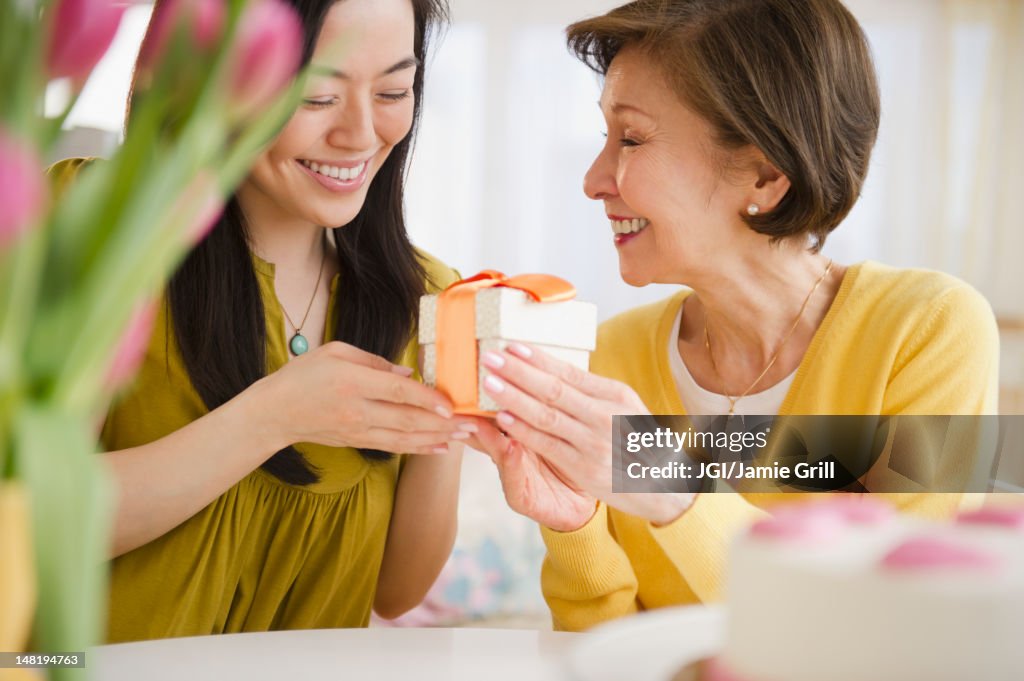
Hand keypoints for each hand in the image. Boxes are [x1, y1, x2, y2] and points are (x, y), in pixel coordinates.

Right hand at [256, 341, 475, 453]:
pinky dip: (419, 448)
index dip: (427, 399)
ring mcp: (357, 430)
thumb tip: (409, 373)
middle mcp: (357, 410)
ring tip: (464, 437)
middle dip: (443, 422)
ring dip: (437, 437)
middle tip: (472, 423)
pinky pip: (394, 446)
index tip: (451, 404)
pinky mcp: (357, 442)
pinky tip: (440, 448)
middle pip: (407, 418)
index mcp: (352, 381)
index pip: (397, 391)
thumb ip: (375, 361)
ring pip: (405, 437)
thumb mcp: (336, 352)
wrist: (275, 412)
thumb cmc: (305, 374)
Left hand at [478, 343, 694, 525]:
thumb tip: (553, 368)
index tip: (511, 346)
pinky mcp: (584, 468)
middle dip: (517, 371)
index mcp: (615, 394)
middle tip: (490, 357)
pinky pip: (547, 444)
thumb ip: (592, 391)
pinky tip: (503, 418)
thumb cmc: (637, 440)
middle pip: (553, 389)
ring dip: (514, 397)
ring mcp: (594, 443)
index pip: (568, 372)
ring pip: (546, 415)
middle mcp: (605, 415)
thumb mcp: (625, 407)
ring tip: (490, 383)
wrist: (664, 485)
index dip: (537, 358)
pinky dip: (523, 430)